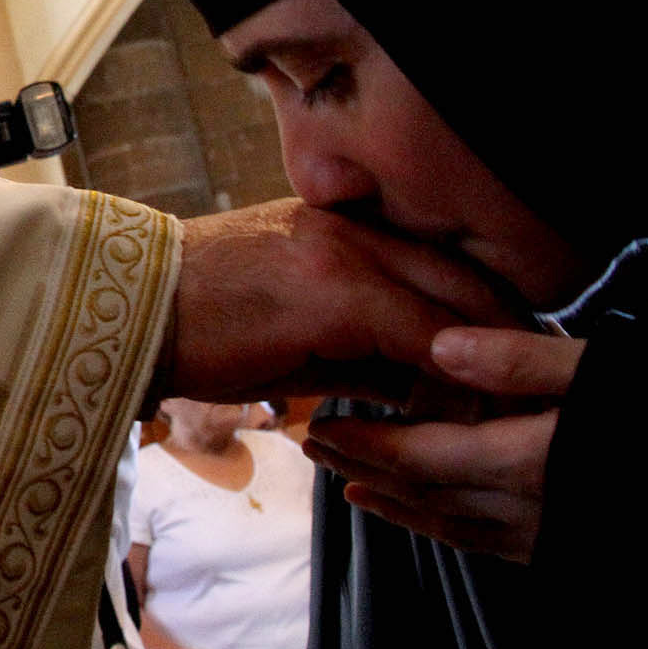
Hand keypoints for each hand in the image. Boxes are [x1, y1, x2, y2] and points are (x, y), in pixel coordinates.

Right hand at [167, 200, 523, 404]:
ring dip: (482, 369)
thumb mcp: (291, 331)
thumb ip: (362, 347)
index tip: (506, 370)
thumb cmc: (197, 327)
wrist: (126, 316)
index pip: (445, 263)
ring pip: (454, 307)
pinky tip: (452, 421)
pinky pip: (419, 338)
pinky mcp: (335, 293)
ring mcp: (345, 253)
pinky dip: (445, 381)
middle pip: (468, 279)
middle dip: (505, 343)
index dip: (487, 320)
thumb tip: (421, 385)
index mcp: (339, 227)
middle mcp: (351, 227)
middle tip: (521, 400)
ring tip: (495, 421)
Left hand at [302, 326, 584, 561]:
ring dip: (396, 504)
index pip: (421, 457)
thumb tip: (441, 346)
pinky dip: (444, 527)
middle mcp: (530, 512)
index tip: (321, 427)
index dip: (365, 443)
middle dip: (364, 469)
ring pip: (451, 527)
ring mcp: (549, 539)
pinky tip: (427, 514)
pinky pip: (488, 546)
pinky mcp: (568, 552)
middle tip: (316, 449)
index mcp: (529, 461)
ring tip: (352, 485)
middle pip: (424, 494)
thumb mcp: (604, 369)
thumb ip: (522, 361)